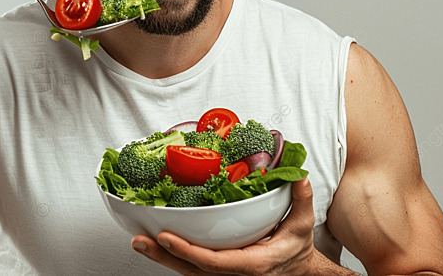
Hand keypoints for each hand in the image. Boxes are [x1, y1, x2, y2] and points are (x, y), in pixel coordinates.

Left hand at [131, 177, 334, 274]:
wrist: (298, 273)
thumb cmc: (296, 250)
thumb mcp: (302, 225)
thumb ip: (301, 198)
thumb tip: (298, 175)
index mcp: (251, 264)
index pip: (213, 261)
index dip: (187, 251)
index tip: (166, 237)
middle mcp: (232, 274)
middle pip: (191, 269)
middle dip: (163, 256)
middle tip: (140, 240)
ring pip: (187, 271)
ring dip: (162, 257)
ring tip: (140, 240)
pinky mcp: (216, 273)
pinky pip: (191, 268)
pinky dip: (172, 256)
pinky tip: (155, 244)